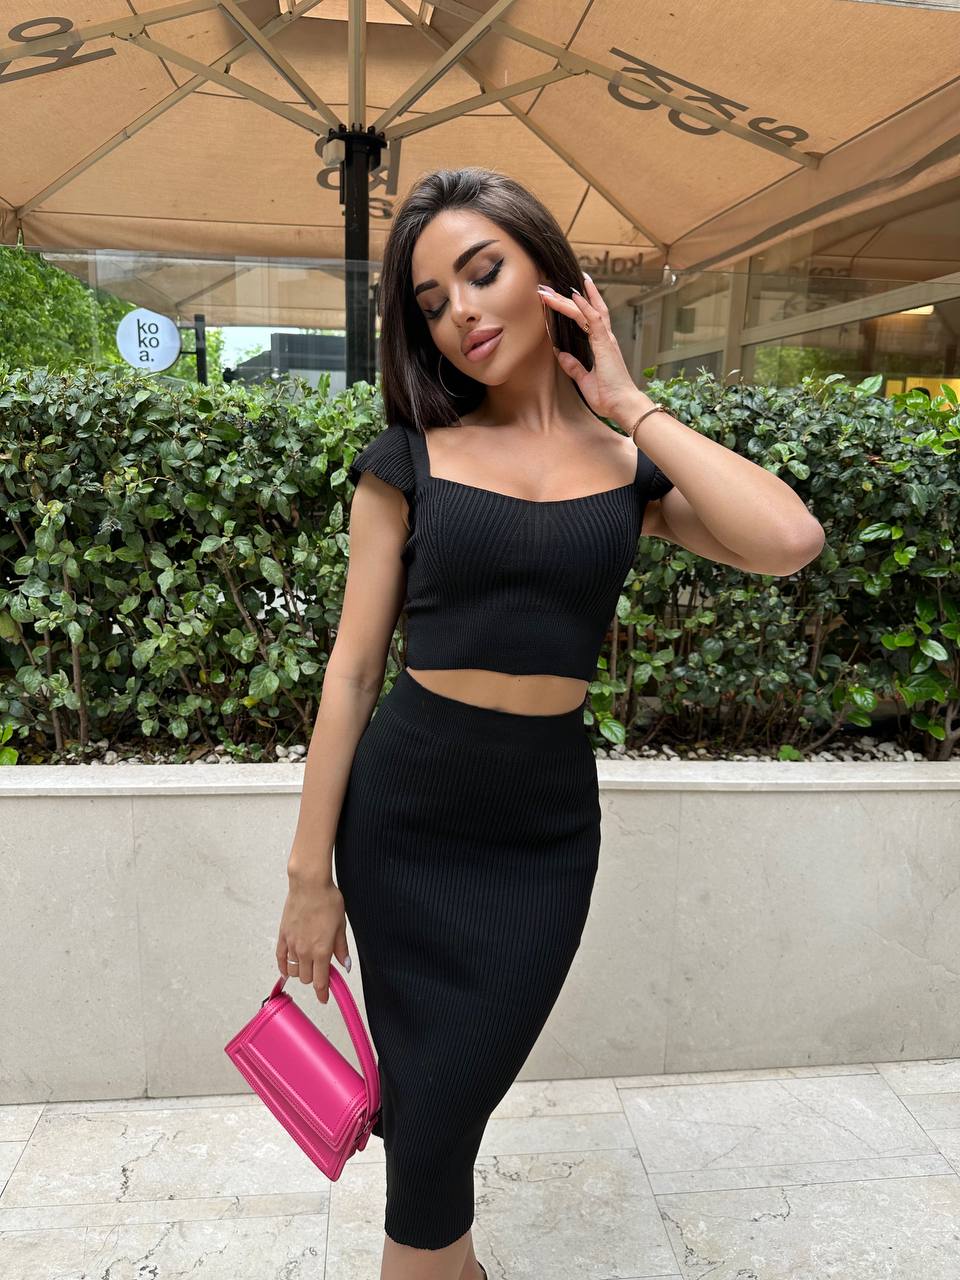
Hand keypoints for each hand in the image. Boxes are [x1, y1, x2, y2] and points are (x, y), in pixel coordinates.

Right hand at [277, 877, 350, 1002]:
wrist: (309, 885)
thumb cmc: (328, 901)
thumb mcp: (341, 925)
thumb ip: (341, 948)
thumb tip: (345, 965)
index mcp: (321, 950)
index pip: (320, 981)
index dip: (322, 993)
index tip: (324, 998)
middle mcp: (305, 951)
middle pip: (306, 978)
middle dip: (315, 979)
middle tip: (323, 970)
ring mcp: (292, 944)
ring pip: (293, 970)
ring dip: (301, 972)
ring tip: (308, 965)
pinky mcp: (283, 936)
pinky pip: (280, 958)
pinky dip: (284, 966)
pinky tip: (288, 968)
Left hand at [538, 273, 638, 421]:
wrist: (623, 406)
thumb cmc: (609, 397)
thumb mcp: (584, 380)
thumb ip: (573, 366)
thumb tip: (559, 354)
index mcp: (602, 345)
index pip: (587, 318)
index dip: (574, 305)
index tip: (558, 295)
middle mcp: (605, 338)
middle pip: (586, 309)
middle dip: (566, 297)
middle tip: (548, 286)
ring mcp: (606, 339)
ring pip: (587, 311)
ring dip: (569, 298)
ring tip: (551, 288)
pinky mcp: (606, 344)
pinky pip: (594, 320)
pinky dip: (583, 306)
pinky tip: (573, 296)